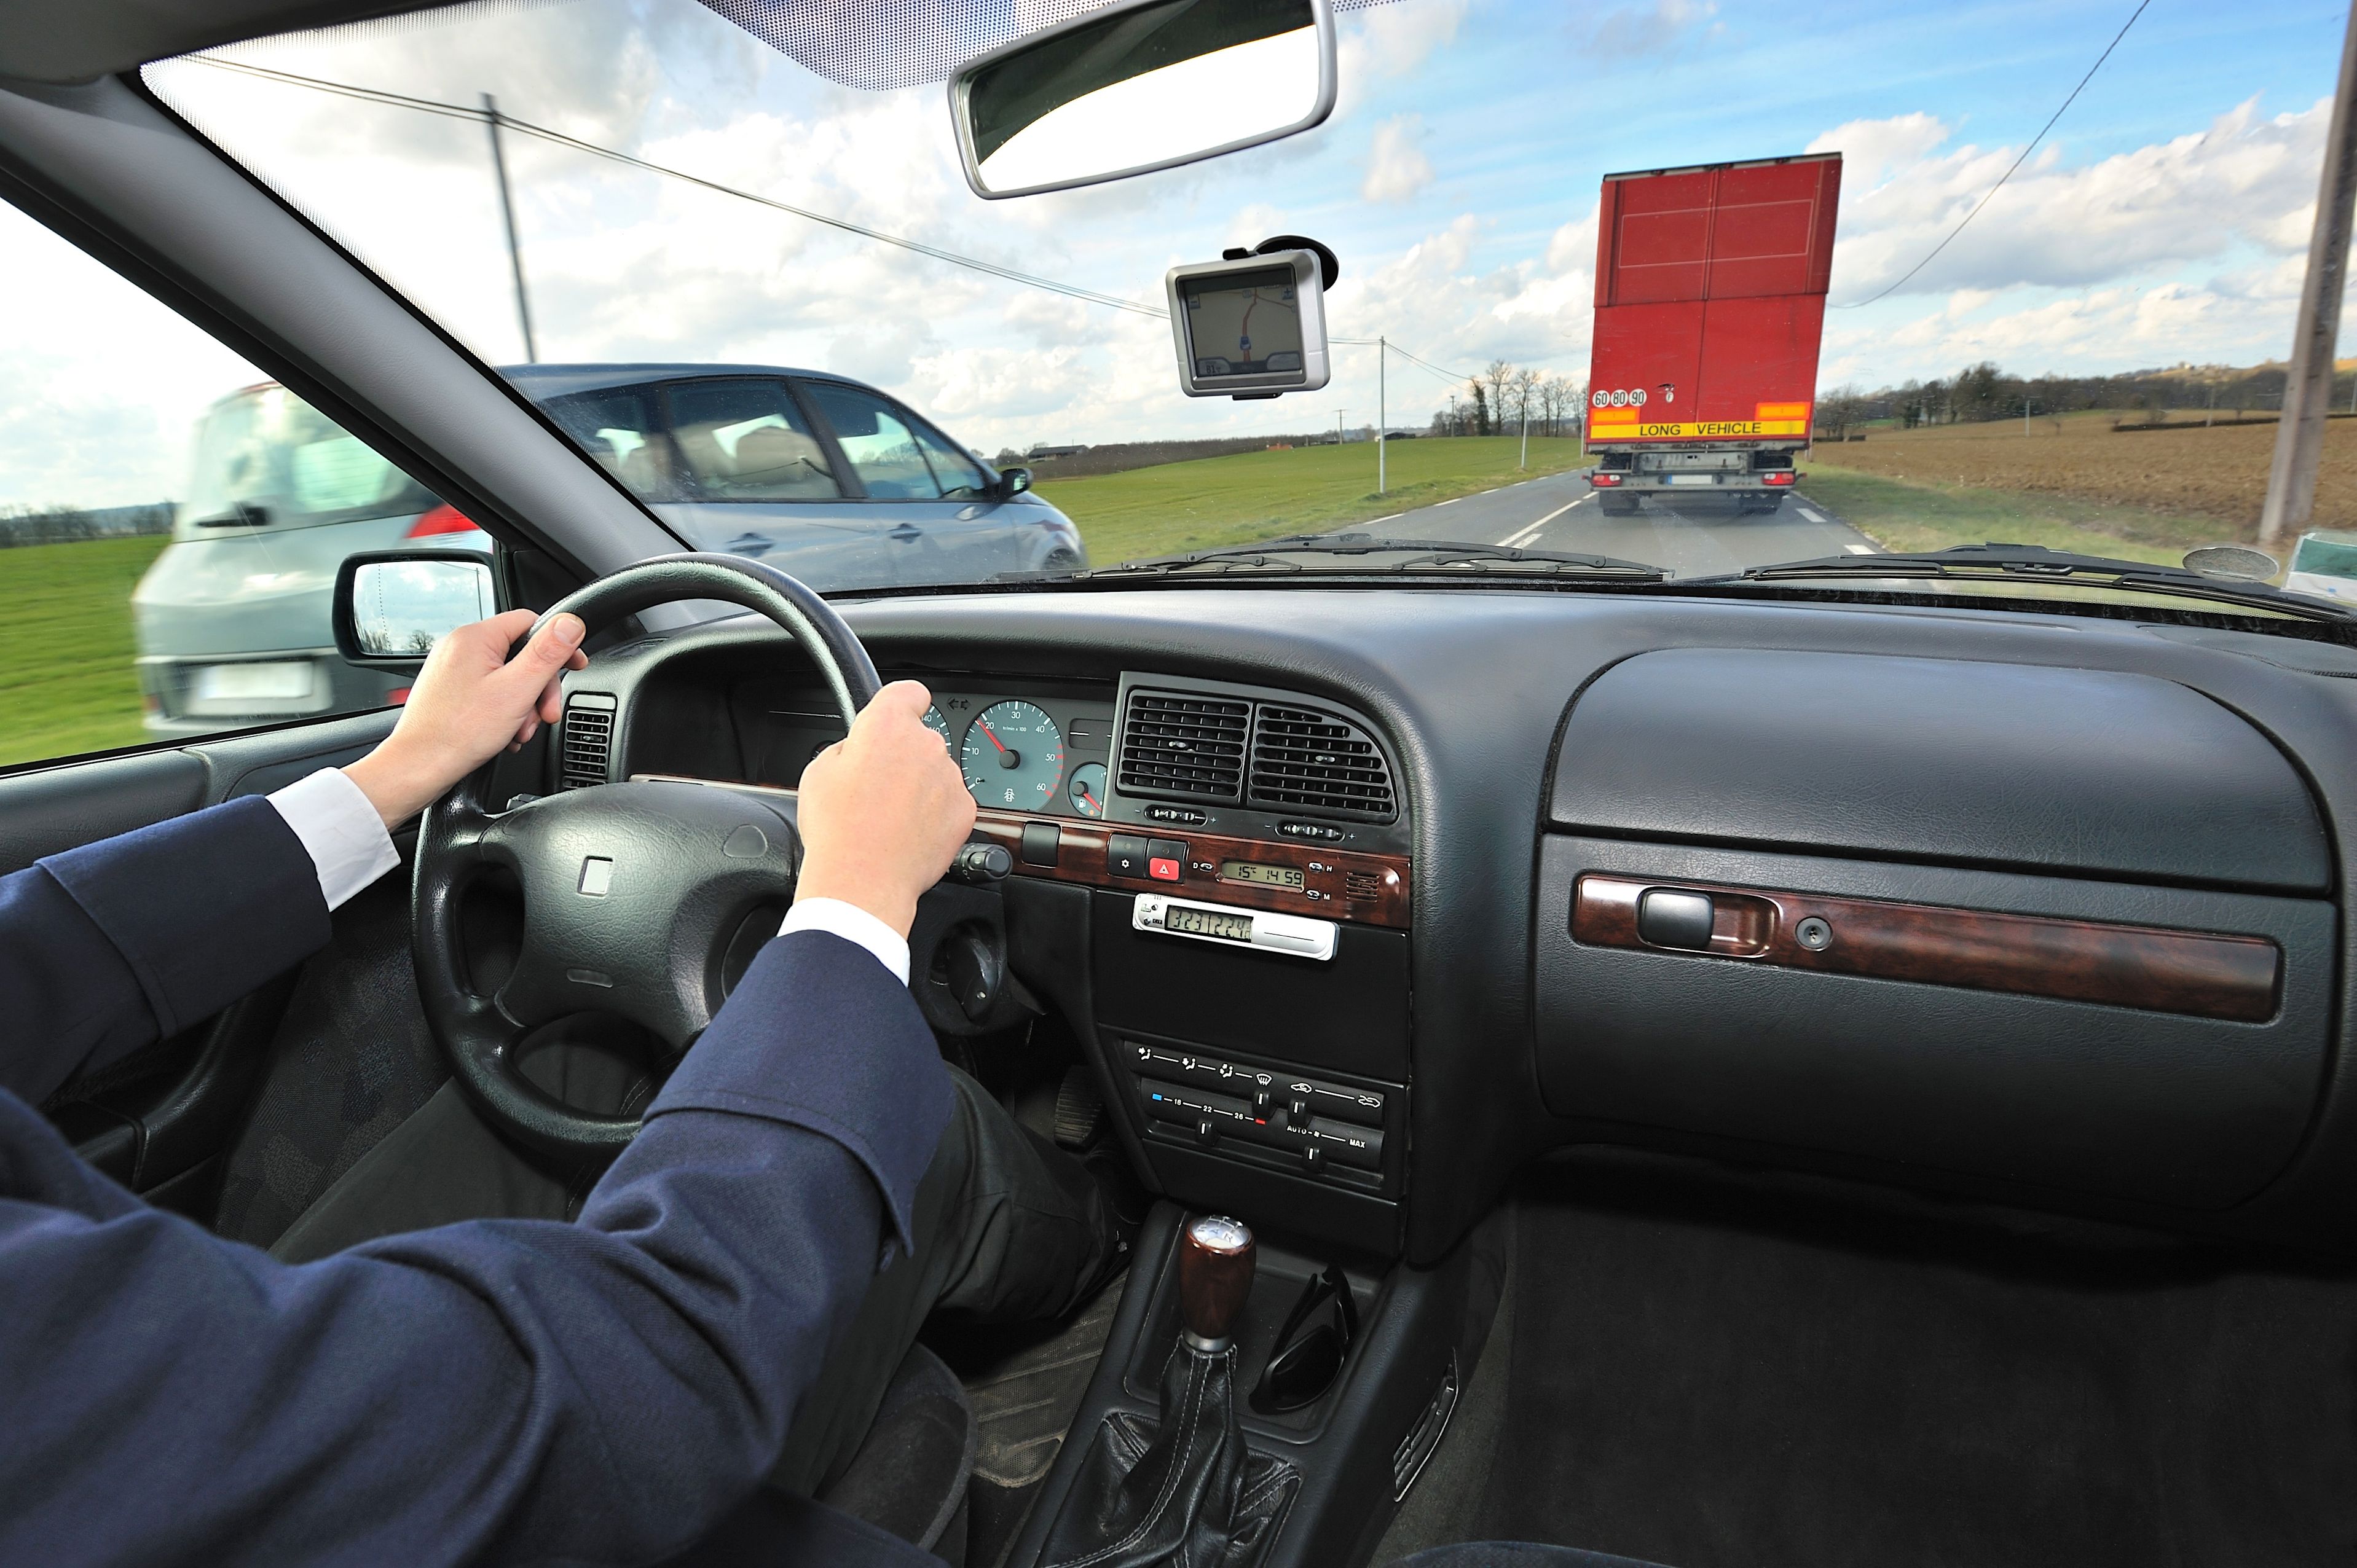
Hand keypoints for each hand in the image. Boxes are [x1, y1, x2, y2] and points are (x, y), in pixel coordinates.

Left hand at [342, 609, 587, 827]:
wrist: (419, 766)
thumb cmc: (458, 732)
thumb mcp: (517, 689)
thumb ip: (547, 653)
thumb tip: (570, 623)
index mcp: (475, 637)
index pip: (531, 622)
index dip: (559, 645)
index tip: (575, 664)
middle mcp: (460, 647)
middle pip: (521, 654)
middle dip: (539, 688)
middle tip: (545, 714)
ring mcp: (453, 669)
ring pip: (507, 676)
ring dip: (523, 704)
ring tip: (519, 730)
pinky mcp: (450, 690)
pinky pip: (490, 691)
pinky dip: (504, 711)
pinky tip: (505, 732)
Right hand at [794, 681, 975, 937]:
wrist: (863, 881)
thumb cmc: (837, 829)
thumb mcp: (819, 772)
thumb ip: (848, 747)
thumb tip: (860, 749)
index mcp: (887, 725)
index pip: (909, 692)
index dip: (902, 703)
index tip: (899, 714)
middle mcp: (925, 744)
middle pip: (920, 738)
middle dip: (903, 756)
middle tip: (877, 787)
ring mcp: (949, 777)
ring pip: (936, 771)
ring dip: (920, 786)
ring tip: (891, 817)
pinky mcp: (965, 809)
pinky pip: (950, 801)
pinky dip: (936, 812)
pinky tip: (910, 832)